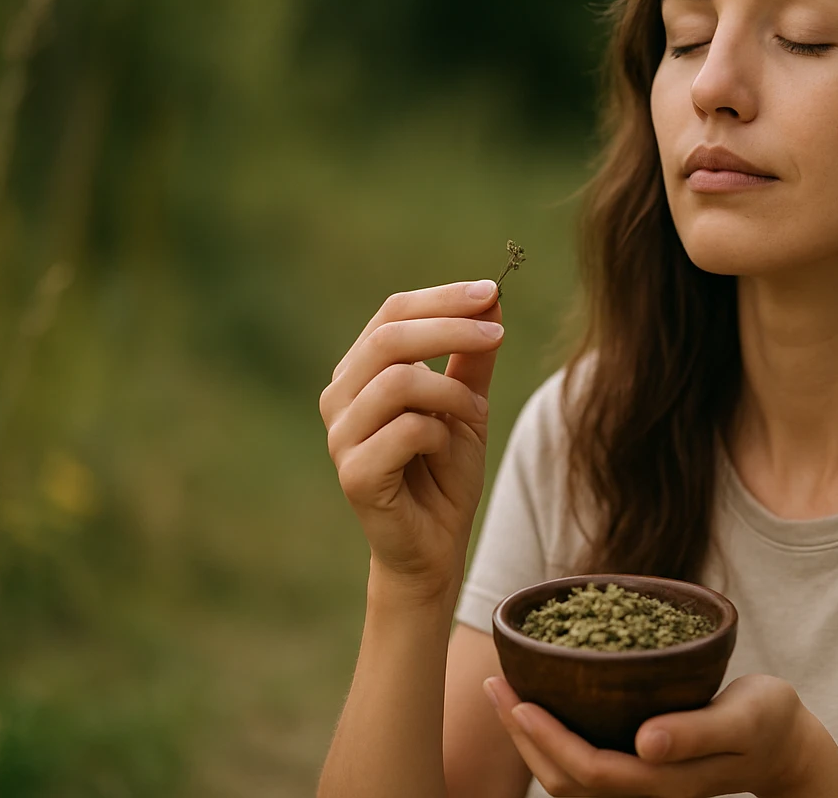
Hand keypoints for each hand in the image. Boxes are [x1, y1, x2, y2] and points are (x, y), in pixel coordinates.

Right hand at [318, 280, 504, 603]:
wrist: (436, 545)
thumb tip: (492, 299)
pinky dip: (442, 431)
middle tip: (497, 334)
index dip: (443, 298)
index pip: (393, 313)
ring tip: (476, 413)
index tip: (492, 291)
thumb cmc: (445, 473)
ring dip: (452, 391)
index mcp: (361, 372)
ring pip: (398, 381)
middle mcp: (340, 398)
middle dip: (450, 328)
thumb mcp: (468, 404)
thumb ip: (473, 357)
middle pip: (390, 337)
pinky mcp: (355, 473)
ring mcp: (341, 436)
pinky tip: (451, 448)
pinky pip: (406, 429)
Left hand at [484, 673, 837, 797]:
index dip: (547, 740)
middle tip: (493, 686)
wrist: (786, 744)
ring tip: (504, 692)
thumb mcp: (745, 718)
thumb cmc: (770, 721)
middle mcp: (645, 789)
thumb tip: (644, 740)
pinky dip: (551, 737)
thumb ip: (697, 732)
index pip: (589, 772)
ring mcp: (641, 784)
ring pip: (567, 778)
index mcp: (664, 781)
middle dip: (523, 737)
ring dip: (529, 739)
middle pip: (566, 780)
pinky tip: (541, 704)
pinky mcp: (640, 768)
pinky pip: (582, 764)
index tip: (518, 698)